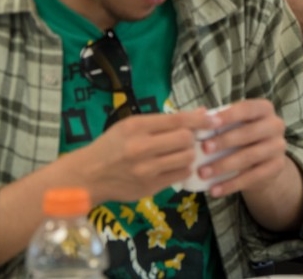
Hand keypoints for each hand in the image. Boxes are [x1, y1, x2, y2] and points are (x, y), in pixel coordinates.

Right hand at [79, 108, 212, 203]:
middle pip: (186, 139)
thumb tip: (199, 113)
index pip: (177, 120)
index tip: (213, 119)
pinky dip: (182, 168)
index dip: (199, 119)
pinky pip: (180, 175)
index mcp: (136, 127)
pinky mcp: (150, 188)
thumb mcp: (130, 125)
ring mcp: (147, 170)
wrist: (88, 176)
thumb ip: (163, 121)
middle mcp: (142, 148)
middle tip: (187, 138)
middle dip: (191, 137)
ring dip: (189, 153)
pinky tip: (173, 165)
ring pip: (187, 158)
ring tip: (180, 152)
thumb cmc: (111, 146)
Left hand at [192, 99, 288, 197]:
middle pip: (249, 133)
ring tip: (203, 173)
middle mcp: (275, 125)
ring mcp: (278, 147)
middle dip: (225, 141)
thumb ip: (219, 120)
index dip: (229, 115)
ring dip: (224, 165)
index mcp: (264, 109)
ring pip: (249, 157)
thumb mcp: (235, 125)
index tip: (210, 122)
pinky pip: (253, 177)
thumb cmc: (242, 136)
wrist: (264, 161)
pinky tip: (215, 189)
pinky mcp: (277, 167)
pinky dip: (231, 184)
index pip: (247, 108)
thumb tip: (199, 115)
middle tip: (203, 149)